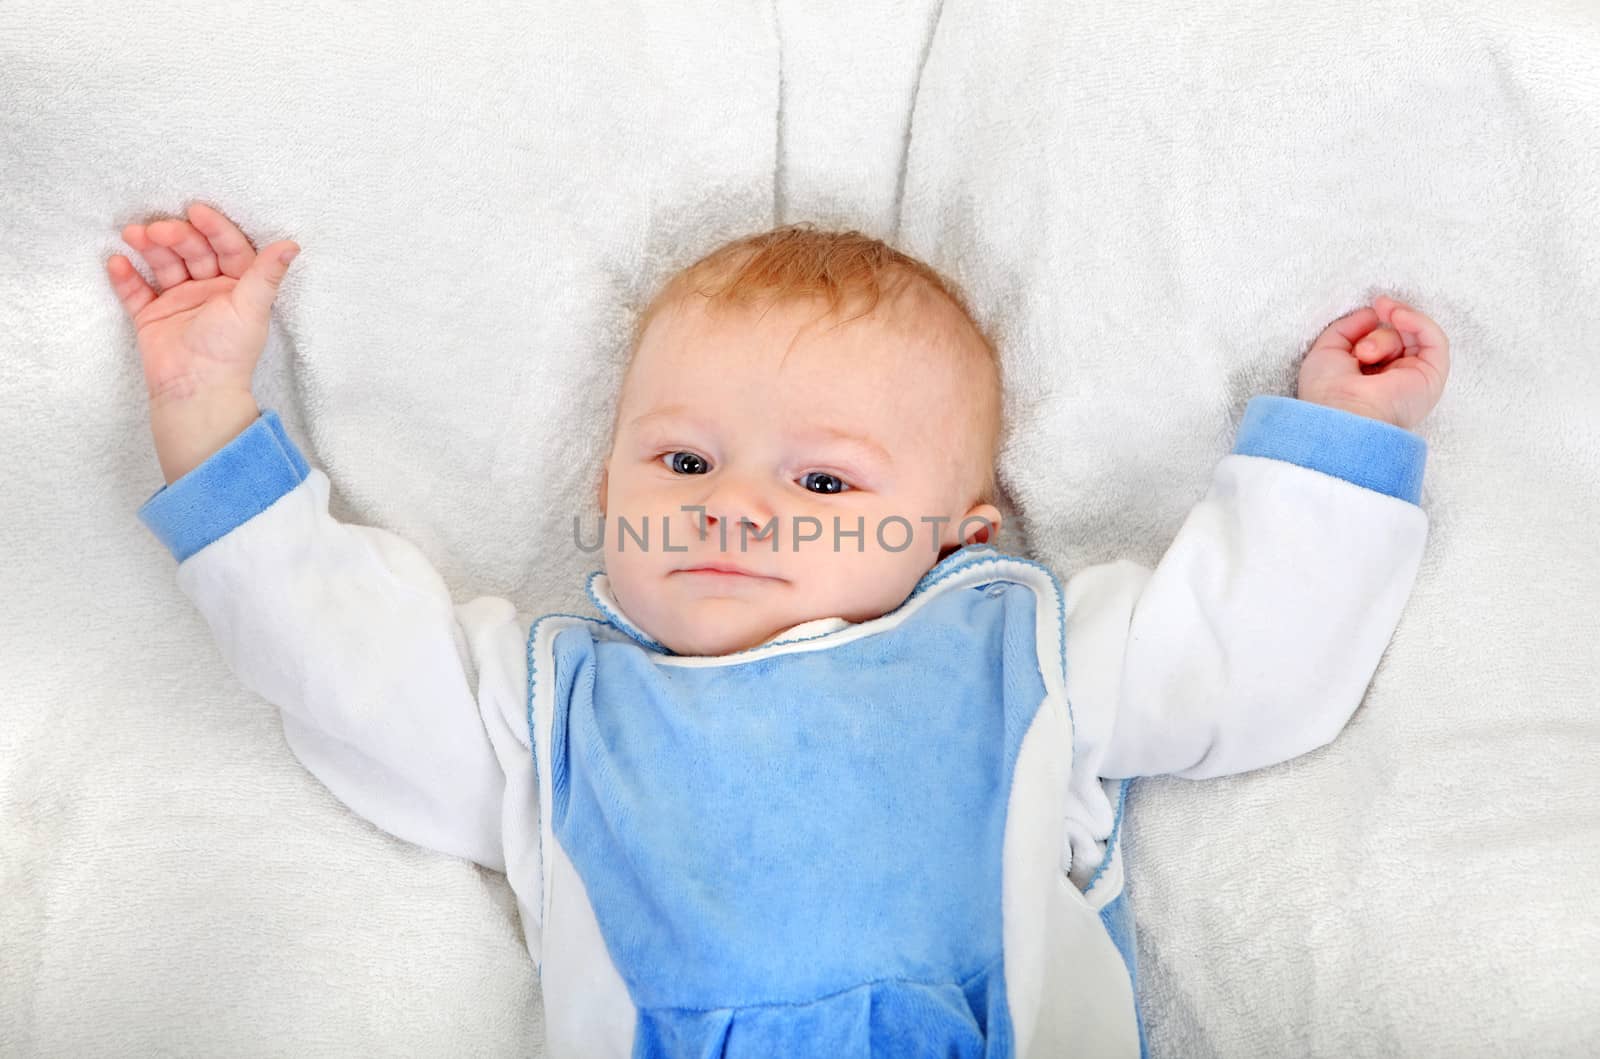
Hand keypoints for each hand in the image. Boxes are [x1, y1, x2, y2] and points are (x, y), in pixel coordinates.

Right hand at [107, 203, 299, 404]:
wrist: (195, 389)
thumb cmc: (229, 350)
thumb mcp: (251, 307)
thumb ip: (267, 274)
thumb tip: (293, 244)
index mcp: (237, 287)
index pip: (228, 248)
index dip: (214, 228)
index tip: (197, 211)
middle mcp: (209, 290)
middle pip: (193, 252)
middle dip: (176, 236)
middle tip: (157, 229)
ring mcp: (178, 302)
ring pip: (163, 265)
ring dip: (149, 248)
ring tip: (133, 235)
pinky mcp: (151, 316)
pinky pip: (135, 291)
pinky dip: (126, 277)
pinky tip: (117, 262)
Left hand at [1296, 296, 1450, 430]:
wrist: (1343, 414)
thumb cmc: (1327, 391)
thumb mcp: (1326, 350)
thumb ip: (1347, 328)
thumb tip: (1372, 313)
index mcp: (1370, 380)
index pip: (1378, 344)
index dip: (1371, 328)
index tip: (1368, 312)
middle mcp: (1394, 381)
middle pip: (1395, 340)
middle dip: (1376, 334)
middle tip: (1361, 348)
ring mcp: (1415, 380)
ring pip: (1411, 338)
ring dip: (1390, 329)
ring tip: (1371, 340)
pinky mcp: (1433, 377)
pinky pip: (1435, 339)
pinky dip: (1418, 321)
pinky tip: (1397, 315)